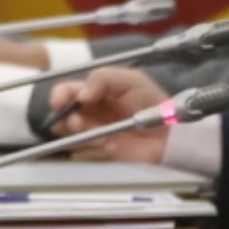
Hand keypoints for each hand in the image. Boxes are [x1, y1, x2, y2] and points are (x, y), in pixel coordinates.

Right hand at [50, 66, 175, 158]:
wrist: (170, 132)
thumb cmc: (153, 102)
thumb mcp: (131, 80)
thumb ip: (104, 78)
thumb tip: (80, 95)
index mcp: (96, 90)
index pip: (68, 90)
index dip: (59, 95)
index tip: (58, 102)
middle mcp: (91, 110)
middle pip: (63, 112)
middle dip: (64, 115)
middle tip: (77, 120)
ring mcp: (94, 131)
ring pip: (69, 131)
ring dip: (74, 130)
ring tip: (90, 130)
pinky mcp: (101, 149)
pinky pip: (83, 149)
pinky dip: (89, 144)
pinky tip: (106, 142)